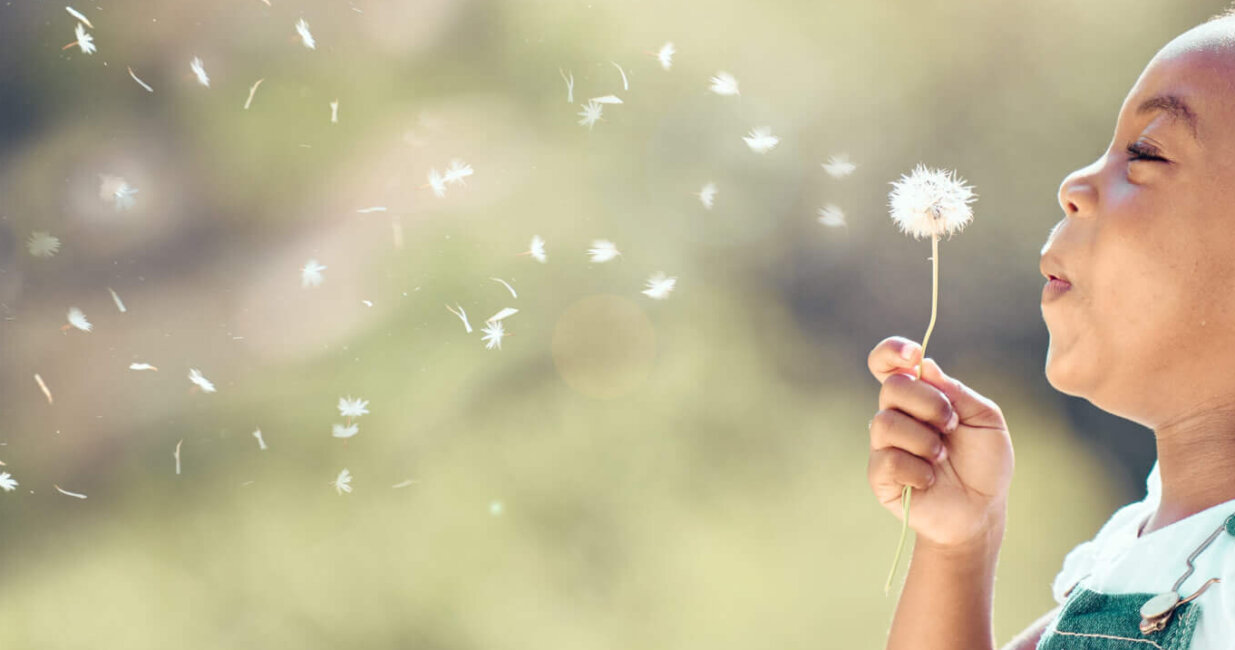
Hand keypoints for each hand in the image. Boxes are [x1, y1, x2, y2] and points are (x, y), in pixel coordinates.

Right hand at [867, 336, 1014, 549]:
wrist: (980, 511)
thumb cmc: (984, 464)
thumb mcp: (986, 420)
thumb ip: (957, 392)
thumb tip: (925, 365)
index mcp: (920, 397)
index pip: (888, 364)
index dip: (892, 351)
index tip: (913, 354)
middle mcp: (897, 416)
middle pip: (891, 387)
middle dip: (928, 403)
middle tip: (951, 425)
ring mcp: (884, 445)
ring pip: (885, 423)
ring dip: (924, 440)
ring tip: (942, 458)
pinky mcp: (880, 475)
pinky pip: (888, 459)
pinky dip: (917, 469)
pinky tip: (929, 480)